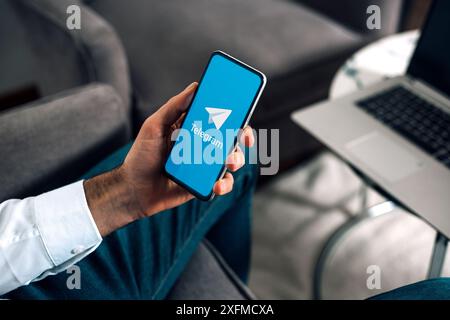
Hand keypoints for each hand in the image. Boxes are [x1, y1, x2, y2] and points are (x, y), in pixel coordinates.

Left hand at [84, 82, 254, 235]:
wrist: (134, 190)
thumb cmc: (141, 156)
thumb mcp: (154, 126)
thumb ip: (173, 107)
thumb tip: (195, 87)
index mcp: (192, 127)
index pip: (217, 115)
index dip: (233, 111)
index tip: (243, 108)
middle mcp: (202, 144)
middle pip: (231, 137)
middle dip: (243, 136)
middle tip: (244, 138)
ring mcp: (205, 165)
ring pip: (232, 159)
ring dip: (236, 159)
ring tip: (228, 163)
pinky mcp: (204, 184)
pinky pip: (223, 182)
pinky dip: (225, 183)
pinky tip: (216, 184)